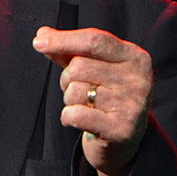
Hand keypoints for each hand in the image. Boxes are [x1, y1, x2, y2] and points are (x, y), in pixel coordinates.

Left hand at [32, 26, 152, 175]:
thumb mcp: (92, 67)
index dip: (63, 40)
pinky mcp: (121, 130)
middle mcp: (138, 78)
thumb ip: (68, 50)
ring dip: (69, 99)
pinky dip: (68, 117)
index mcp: (134, 56)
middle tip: (80, 90)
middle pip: (79, 66)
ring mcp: (132, 105)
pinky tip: (79, 120)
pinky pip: (76, 114)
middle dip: (67, 79)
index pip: (94, 40)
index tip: (38, 42)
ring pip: (75, 91)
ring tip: (85, 105)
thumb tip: (42, 36)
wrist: (123, 139)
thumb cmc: (104, 95)